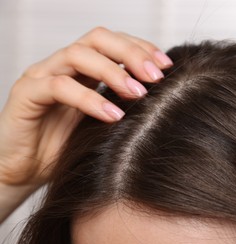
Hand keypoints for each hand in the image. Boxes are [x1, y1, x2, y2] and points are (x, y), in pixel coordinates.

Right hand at [0, 27, 172, 187]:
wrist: (24, 170)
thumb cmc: (66, 146)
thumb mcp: (102, 123)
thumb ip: (122, 105)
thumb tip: (163, 98)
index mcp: (83, 69)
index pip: (114, 42)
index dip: (141, 48)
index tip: (167, 66)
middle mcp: (63, 65)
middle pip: (98, 38)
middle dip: (131, 53)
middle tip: (156, 76)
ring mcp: (42, 75)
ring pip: (78, 55)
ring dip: (113, 72)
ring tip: (139, 94)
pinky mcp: (26, 94)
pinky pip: (59, 87)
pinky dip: (89, 98)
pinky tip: (112, 115)